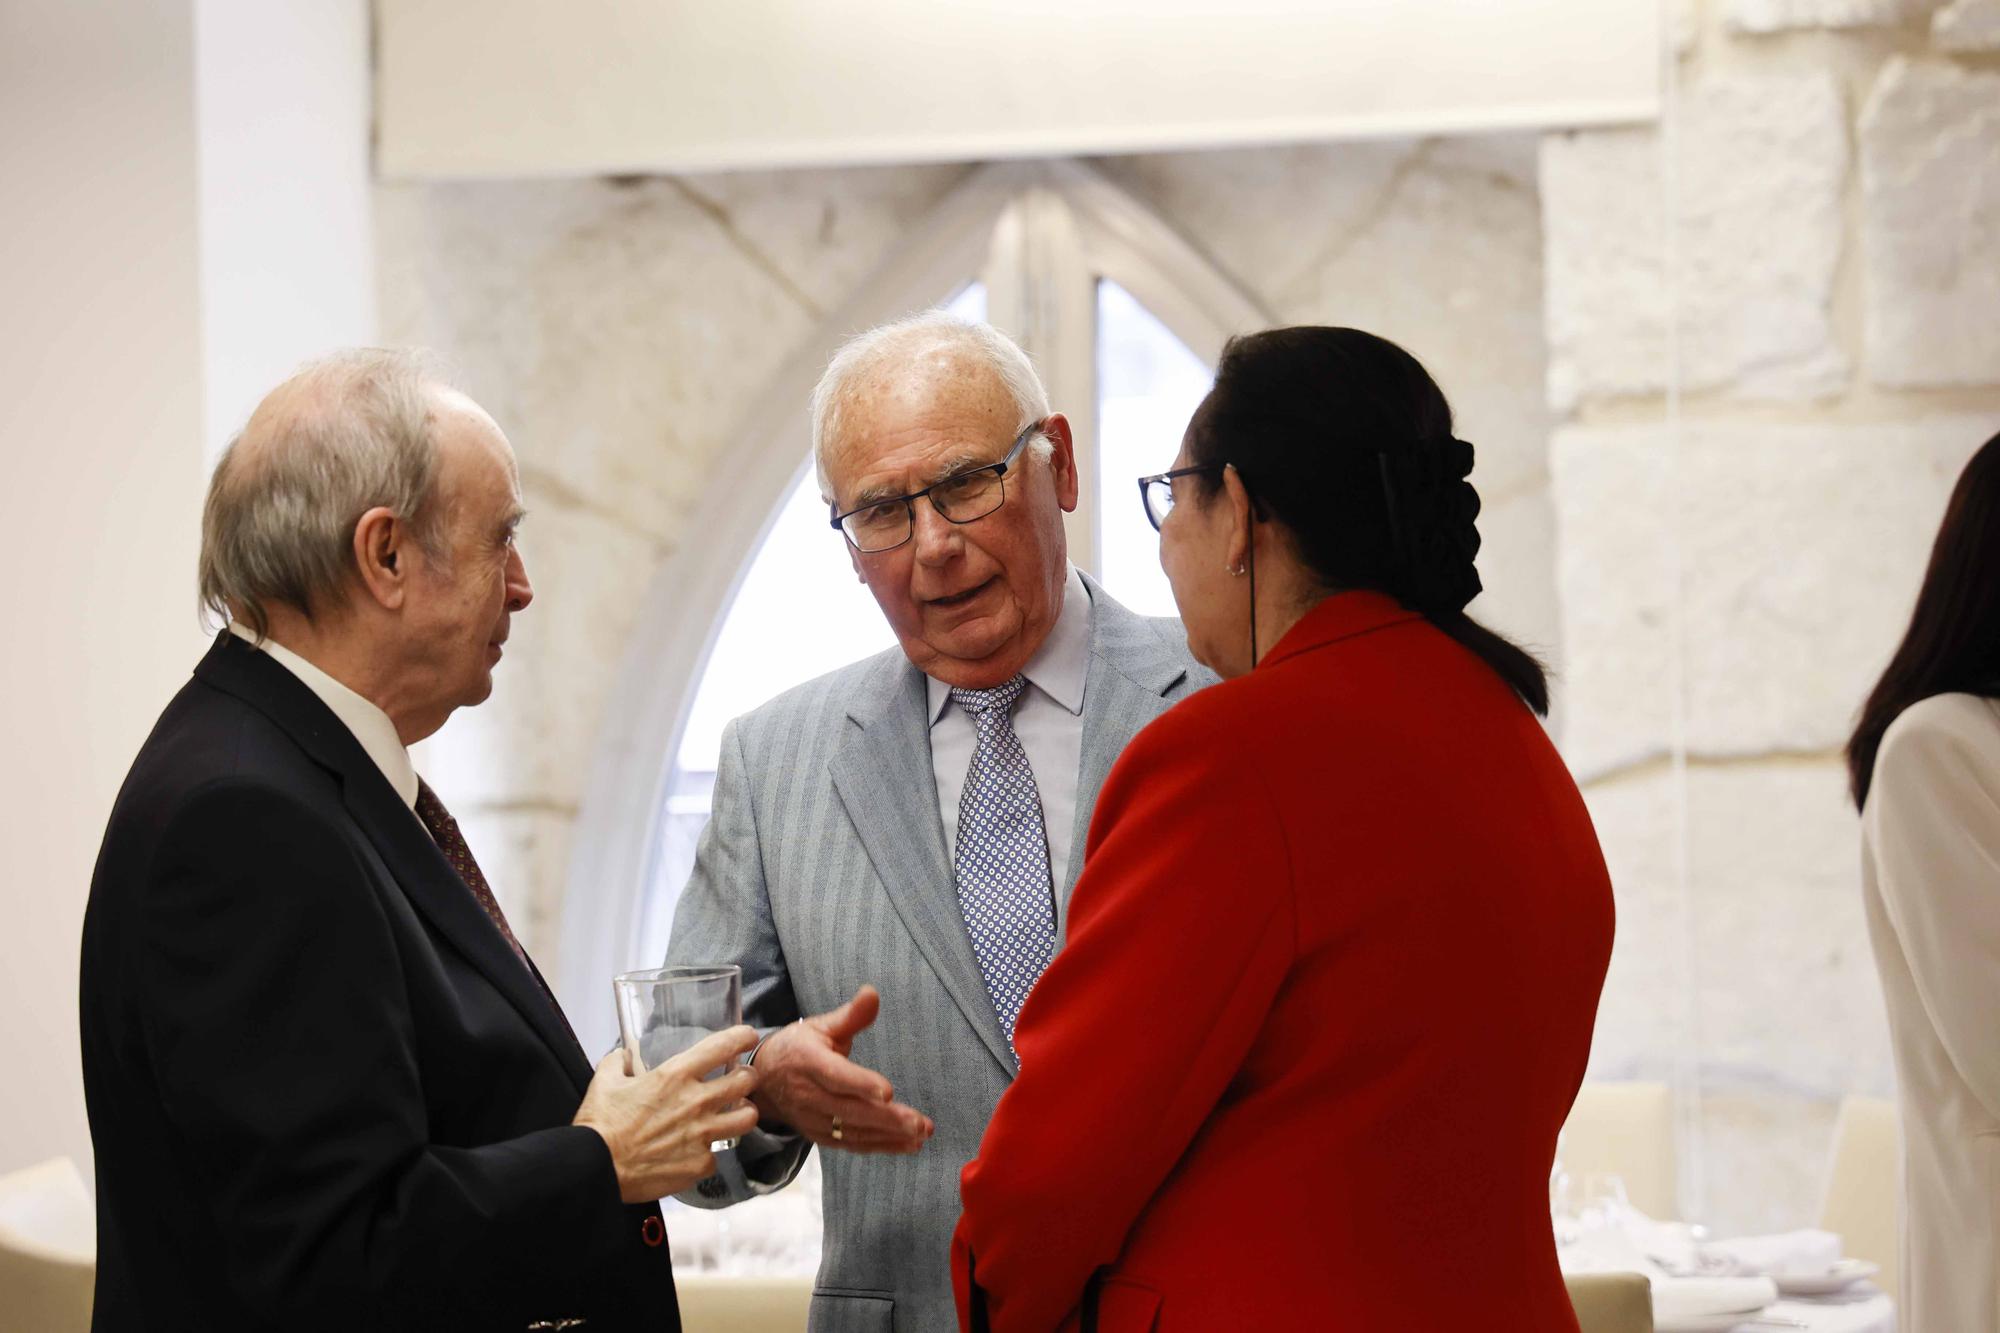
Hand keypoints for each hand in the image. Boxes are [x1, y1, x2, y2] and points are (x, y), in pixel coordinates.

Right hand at [573, 1025, 760, 1202]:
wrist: (596, 1168)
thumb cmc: (600, 1125)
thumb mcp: (605, 1081)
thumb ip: (619, 1062)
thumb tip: (623, 1056)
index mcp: (675, 1075)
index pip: (724, 1045)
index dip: (742, 1037)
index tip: (747, 1037)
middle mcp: (696, 1102)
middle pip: (747, 1081)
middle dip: (747, 1077)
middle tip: (741, 1080)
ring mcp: (702, 1135)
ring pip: (748, 1118)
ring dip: (743, 1113)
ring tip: (734, 1114)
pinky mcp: (700, 1164)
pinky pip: (717, 1155)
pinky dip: (709, 1153)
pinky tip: (697, 1152)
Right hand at [753, 985, 933, 1154]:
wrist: (765, 1080)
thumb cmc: (799, 1047)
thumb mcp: (820, 1026)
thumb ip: (851, 1015)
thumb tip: (873, 993)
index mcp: (808, 1062)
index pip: (835, 1076)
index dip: (860, 1084)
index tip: (889, 1091)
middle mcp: (808, 1095)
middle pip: (849, 1110)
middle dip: (886, 1119)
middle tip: (919, 1123)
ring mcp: (813, 1120)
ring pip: (853, 1132)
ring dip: (889, 1136)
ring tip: (921, 1135)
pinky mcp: (820, 1136)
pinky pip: (852, 1144)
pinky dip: (880, 1146)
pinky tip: (908, 1145)